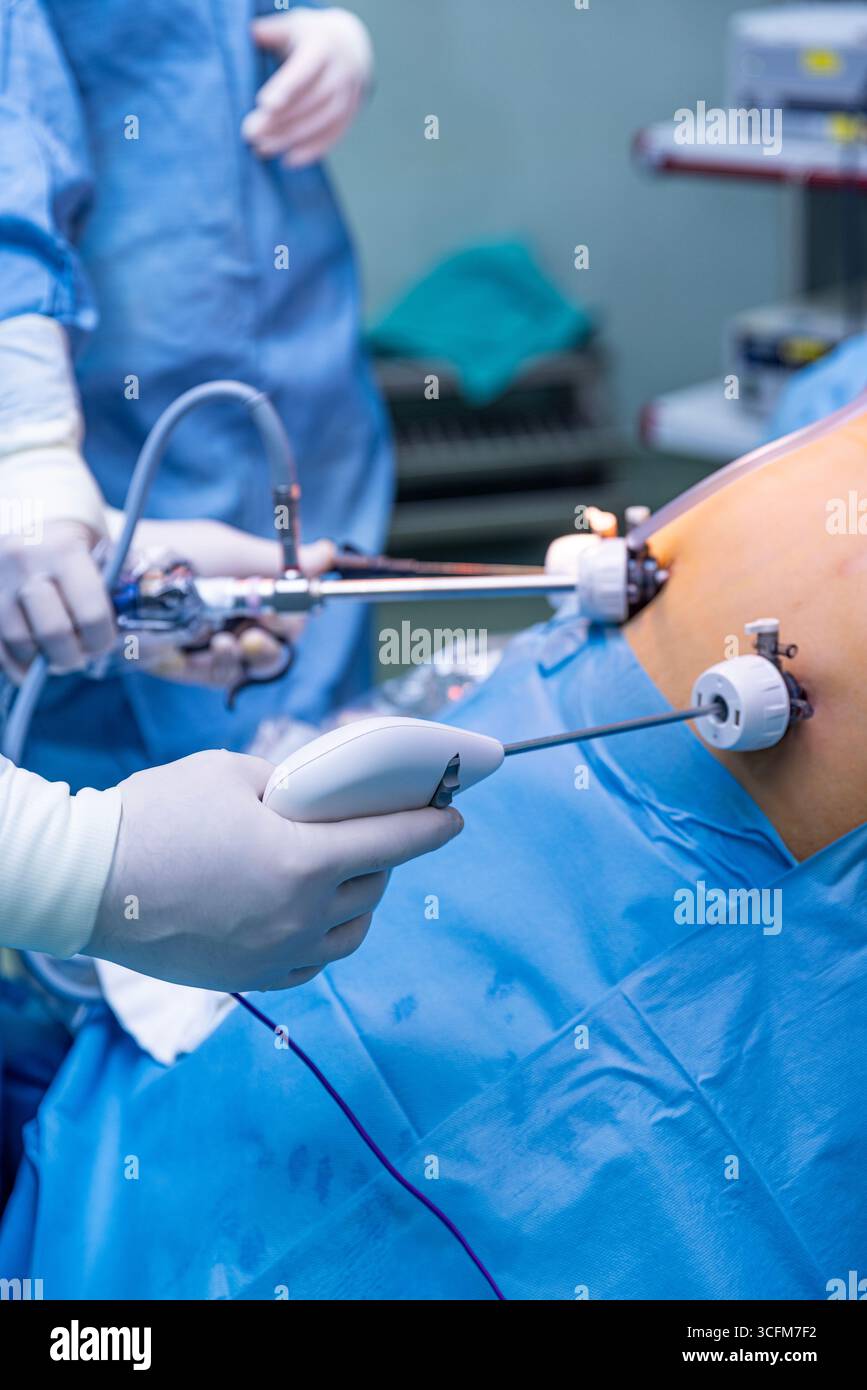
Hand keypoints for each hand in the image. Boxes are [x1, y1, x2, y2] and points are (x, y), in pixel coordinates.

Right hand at [0, 519, 115, 681]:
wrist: (20, 506)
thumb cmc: (68, 533)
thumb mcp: (95, 545)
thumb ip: (109, 585)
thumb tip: (129, 635)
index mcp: (63, 548)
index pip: (91, 614)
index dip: (102, 639)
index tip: (103, 643)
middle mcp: (25, 562)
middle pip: (55, 633)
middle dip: (73, 656)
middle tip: (80, 656)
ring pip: (20, 643)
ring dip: (42, 661)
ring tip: (55, 655)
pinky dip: (14, 663)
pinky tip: (28, 665)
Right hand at [87, 749, 462, 990]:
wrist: (88, 882)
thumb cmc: (156, 815)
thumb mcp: (231, 773)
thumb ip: (288, 787)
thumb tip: (316, 800)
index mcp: (303, 861)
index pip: (393, 842)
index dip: (431, 827)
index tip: (455, 818)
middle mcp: (301, 915)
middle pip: (374, 884)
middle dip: (385, 854)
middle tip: (376, 830)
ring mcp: (276, 953)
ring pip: (351, 930)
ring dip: (360, 899)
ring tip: (344, 872)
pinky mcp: (250, 977)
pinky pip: (313, 960)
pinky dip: (324, 934)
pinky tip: (310, 912)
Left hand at [128, 520, 334, 689]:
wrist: (121, 568)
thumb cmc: (176, 550)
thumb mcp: (232, 552)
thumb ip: (280, 560)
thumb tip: (330, 553)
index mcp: (252, 592)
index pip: (292, 616)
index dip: (294, 617)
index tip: (286, 608)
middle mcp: (238, 620)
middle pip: (279, 646)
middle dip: (274, 641)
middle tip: (259, 629)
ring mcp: (213, 645)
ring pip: (254, 666)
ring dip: (250, 655)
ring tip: (232, 640)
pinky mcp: (188, 666)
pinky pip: (221, 677)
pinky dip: (224, 665)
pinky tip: (215, 648)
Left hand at [242, 7, 372, 167]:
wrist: (350, 47)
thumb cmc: (309, 37)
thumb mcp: (291, 26)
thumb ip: (270, 31)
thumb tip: (252, 34)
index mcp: (324, 46)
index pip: (304, 70)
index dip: (285, 87)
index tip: (264, 104)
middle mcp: (341, 72)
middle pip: (309, 101)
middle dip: (279, 120)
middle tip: (249, 132)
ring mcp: (348, 96)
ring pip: (319, 123)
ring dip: (289, 139)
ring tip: (261, 148)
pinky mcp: (350, 115)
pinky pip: (332, 137)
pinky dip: (310, 151)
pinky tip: (287, 160)